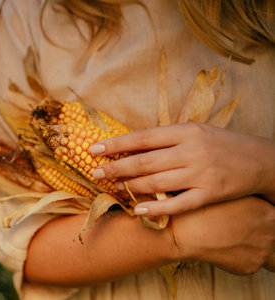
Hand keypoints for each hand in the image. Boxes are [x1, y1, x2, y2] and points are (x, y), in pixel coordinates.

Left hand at [89, 123, 274, 215]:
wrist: (261, 160)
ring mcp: (201, 174)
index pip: (143, 137)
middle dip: (117, 168)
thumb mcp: (195, 131)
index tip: (95, 149)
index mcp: (186, 131)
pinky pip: (179, 204)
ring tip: (115, 187)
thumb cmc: (221, 144)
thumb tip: (131, 146)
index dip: (117, 144)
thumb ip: (166, 138)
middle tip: (96, 174)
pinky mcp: (210, 194)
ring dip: (132, 186)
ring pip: (157, 182)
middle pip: (145, 161)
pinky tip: (139, 210)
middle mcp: (191, 151)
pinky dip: (157, 207)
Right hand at [173, 196, 274, 274]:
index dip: (263, 219)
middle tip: (240, 231)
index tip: (253, 221)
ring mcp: (263, 251)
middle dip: (262, 234)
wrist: (184, 233)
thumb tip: (253, 205)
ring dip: (254, 249)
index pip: (274, 218)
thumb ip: (248, 201)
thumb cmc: (201, 211)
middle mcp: (271, 232)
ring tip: (233, 242)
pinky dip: (240, 259)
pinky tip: (224, 249)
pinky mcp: (250, 267)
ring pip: (267, 253)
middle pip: (273, 235)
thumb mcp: (226, 196)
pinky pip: (251, 264)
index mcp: (268, 212)